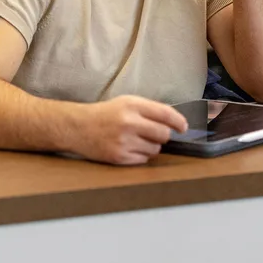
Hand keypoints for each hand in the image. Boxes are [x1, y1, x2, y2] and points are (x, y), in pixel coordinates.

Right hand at [67, 96, 187, 165]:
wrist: (78, 127)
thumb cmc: (105, 114)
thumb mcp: (126, 102)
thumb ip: (148, 110)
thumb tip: (173, 122)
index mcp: (132, 105)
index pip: (165, 114)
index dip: (178, 121)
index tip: (184, 127)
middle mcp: (129, 122)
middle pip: (163, 134)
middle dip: (162, 135)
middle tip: (153, 134)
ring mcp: (124, 141)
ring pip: (155, 149)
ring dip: (151, 146)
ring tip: (137, 140)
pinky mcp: (119, 157)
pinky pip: (143, 160)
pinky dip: (141, 155)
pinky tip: (129, 148)